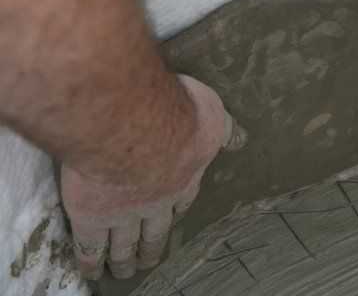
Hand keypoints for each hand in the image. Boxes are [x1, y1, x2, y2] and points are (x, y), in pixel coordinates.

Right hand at [61, 75, 246, 279]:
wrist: (135, 124)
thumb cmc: (177, 114)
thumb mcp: (212, 114)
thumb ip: (224, 129)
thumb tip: (240, 139)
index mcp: (184, 176)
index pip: (183, 199)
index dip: (178, 210)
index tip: (175, 218)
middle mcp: (156, 199)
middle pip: (156, 229)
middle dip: (153, 246)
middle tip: (150, 259)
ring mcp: (124, 210)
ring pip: (124, 242)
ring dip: (124, 258)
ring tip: (124, 269)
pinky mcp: (91, 213)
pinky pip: (90, 243)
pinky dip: (90, 259)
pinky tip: (91, 269)